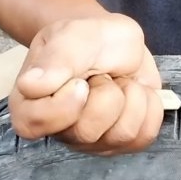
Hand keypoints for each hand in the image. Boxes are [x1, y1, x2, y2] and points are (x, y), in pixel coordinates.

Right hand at [8, 13, 163, 154]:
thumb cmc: (86, 39)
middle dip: (105, 93)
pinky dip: (150, 105)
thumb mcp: (71, 36)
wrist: (115, 40)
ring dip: (130, 96)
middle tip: (101, 75)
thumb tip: (31, 86)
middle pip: (87, 132)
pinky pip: (146, 135)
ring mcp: (94, 143)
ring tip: (117, 81)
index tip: (79, 80)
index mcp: (30, 106)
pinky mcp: (124, 143)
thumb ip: (56, 59)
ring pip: (122, 134)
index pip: (34, 125)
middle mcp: (61, 132)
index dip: (64, 103)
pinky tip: (135, 91)